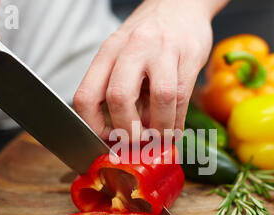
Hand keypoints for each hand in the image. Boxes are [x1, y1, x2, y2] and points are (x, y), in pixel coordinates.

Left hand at [74, 0, 226, 139]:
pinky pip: (182, 97)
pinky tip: (174, 128)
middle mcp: (131, 48)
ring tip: (159, 137)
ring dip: (160, 129)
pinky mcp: (188, 56)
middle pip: (119, 98)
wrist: (181, 5)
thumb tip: (125, 135)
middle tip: (137, 142)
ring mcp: (162, 51)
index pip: (86, 97)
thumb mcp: (124, 56)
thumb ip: (120, 91)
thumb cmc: (150, 37)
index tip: (107, 139)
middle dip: (128, 131)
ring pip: (159, 99)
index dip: (94, 127)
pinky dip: (177, 122)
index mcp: (108, 52)